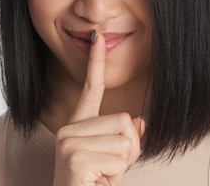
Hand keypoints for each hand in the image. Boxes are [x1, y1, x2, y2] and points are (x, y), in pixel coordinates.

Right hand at [53, 32, 144, 185]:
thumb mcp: (115, 160)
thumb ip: (126, 137)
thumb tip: (141, 122)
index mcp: (77, 126)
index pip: (90, 88)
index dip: (96, 62)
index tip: (98, 37)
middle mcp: (68, 130)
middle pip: (124, 120)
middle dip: (129, 149)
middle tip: (108, 170)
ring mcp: (69, 143)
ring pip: (125, 140)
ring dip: (122, 165)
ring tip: (102, 178)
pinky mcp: (75, 158)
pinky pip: (119, 159)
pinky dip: (116, 176)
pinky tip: (97, 182)